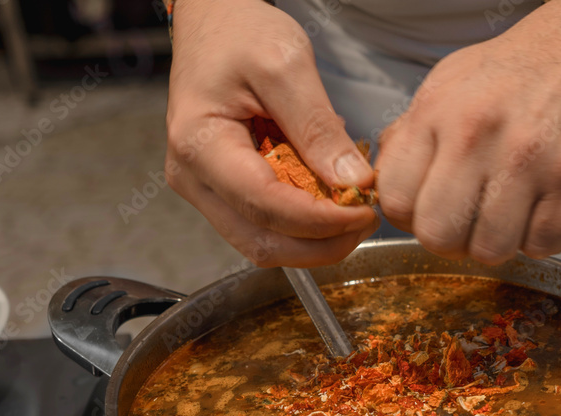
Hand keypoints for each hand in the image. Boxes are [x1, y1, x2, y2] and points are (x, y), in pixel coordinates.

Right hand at [165, 0, 377, 267]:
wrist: (214, 25)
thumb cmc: (240, 35)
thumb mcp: (287, 66)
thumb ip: (319, 128)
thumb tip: (352, 183)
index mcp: (199, 144)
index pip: (265, 206)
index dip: (320, 221)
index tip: (365, 212)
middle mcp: (193, 178)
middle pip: (262, 242)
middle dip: (322, 244)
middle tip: (367, 219)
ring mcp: (204, 190)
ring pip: (263, 244)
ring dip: (315, 241)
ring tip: (353, 211)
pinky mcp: (222, 193)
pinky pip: (264, 227)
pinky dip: (303, 226)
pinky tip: (329, 200)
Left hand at [375, 0, 560, 264]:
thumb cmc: (513, 71)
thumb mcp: (446, 84)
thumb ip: (410, 135)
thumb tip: (379, 181)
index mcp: (437, 112)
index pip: (395, 200)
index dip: (408, 217)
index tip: (427, 208)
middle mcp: (477, 136)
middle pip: (438, 235)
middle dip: (450, 241)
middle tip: (467, 222)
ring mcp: (530, 160)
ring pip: (491, 249)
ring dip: (497, 243)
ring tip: (506, 216)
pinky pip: (543, 245)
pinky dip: (539, 239)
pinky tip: (539, 210)